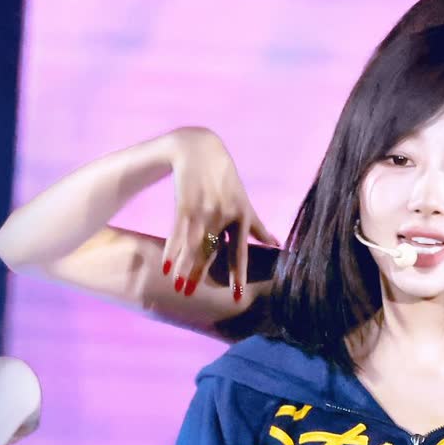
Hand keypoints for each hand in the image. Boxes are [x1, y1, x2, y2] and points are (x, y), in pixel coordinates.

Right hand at [161, 126, 277, 299]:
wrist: (200, 149)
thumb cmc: (226, 178)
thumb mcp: (244, 201)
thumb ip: (257, 226)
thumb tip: (277, 244)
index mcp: (240, 216)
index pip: (239, 251)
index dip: (238, 274)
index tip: (238, 295)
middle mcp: (222, 214)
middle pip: (211, 250)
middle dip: (201, 273)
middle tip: (194, 295)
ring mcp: (203, 209)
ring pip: (192, 244)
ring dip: (184, 266)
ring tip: (178, 287)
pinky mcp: (185, 202)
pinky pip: (177, 231)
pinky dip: (172, 249)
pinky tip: (166, 266)